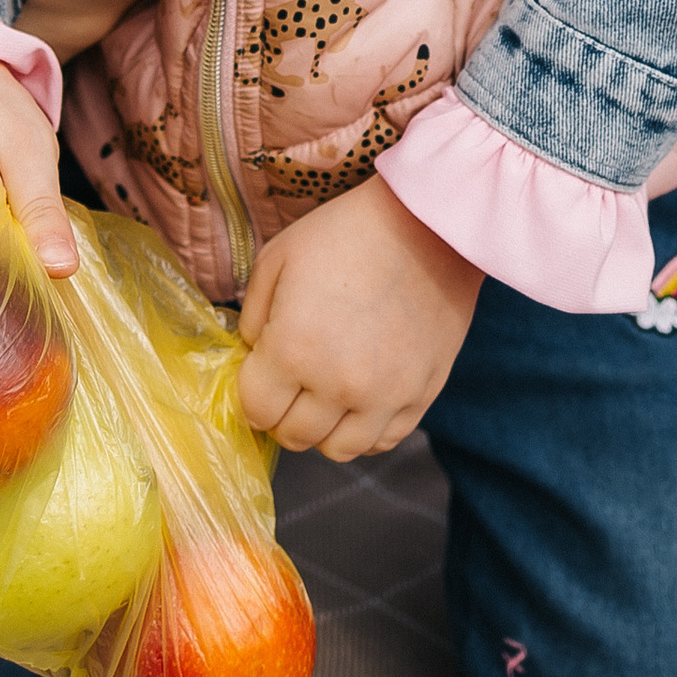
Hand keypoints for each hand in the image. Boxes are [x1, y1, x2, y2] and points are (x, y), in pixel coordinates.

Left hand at [235, 176, 479, 459]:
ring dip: (323, 430)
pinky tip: (359, 399)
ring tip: (324, 397)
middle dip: (282, 413)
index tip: (260, 376)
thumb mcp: (276, 259)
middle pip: (294, 436)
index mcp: (294, 349)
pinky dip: (364, 430)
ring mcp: (384, 397)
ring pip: (338, 451)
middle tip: (289, 385)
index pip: (256, 410)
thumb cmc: (343, 234)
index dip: (251, 394)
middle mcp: (338, 385)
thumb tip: (251, 356)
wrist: (425, 226)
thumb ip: (251, 316)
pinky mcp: (420, 397)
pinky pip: (382, 442)